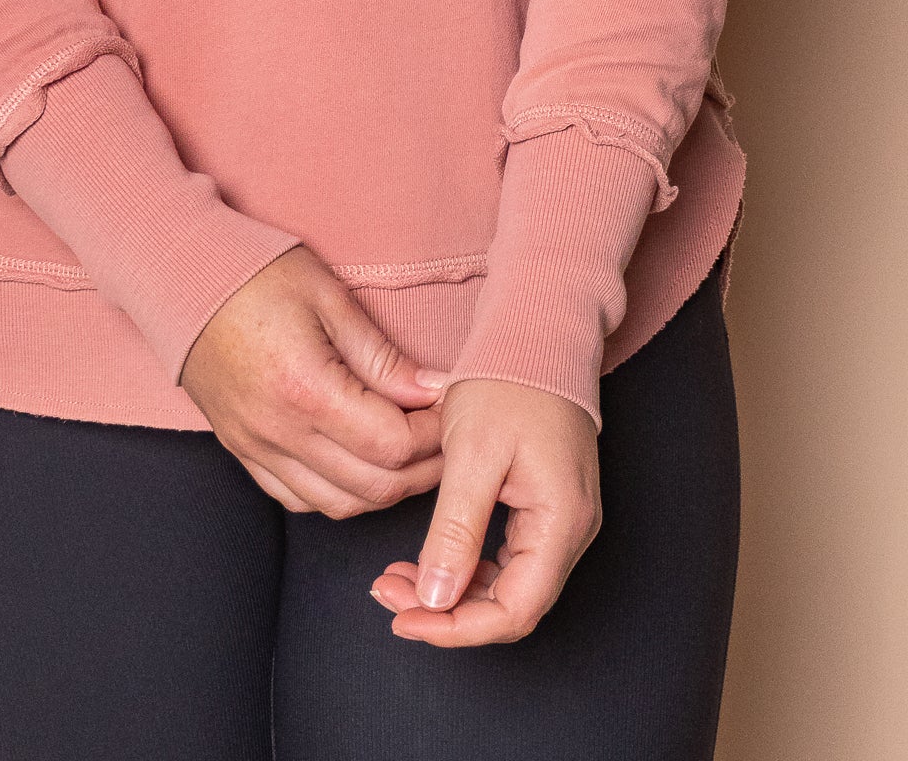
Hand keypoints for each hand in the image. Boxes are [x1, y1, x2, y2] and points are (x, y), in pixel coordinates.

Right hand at [179, 245, 446, 517]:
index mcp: (304, 389)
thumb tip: (432, 392)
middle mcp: (278, 431)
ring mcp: (255, 447)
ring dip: (384, 488)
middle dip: (422, 470)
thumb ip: (380, 355)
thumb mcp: (327, 296)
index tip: (448, 408)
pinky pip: (298, 499)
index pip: (392, 445)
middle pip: (373, 487)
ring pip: (338, 504)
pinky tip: (357, 463)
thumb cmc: (254, 273)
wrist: (178, 276)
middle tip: (444, 436)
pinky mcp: (241, 450)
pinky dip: (338, 493)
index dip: (433, 435)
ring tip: (409, 452)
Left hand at [369, 376, 600, 644]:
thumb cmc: (507, 381)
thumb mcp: (472, 454)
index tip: (402, 618)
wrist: (537, 331)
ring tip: (396, 577)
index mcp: (561, 523)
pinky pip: (508, 557)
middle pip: (511, 606)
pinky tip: (427, 557)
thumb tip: (435, 600)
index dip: (455, 628)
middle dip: (446, 610)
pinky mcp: (547, 505)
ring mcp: (563, 519)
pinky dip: (466, 564)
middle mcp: (572, 531)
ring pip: (507, 585)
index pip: (513, 612)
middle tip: (387, 593)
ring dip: (452, 590)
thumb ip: (456, 531)